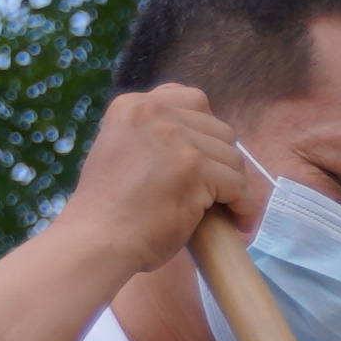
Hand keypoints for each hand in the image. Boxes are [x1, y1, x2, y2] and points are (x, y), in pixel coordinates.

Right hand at [54, 77, 263, 288]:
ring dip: (235, 186)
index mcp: (132, 105)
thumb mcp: (122, 151)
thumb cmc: (108, 211)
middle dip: (223, 161)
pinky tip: (239, 222)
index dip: (207, 131)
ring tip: (230, 210)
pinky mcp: (194, 167)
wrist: (96, 240)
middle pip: (218, 128)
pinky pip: (238, 185)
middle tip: (222, 190)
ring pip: (232, 157)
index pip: (192, 100)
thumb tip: (199, 140)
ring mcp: (174, 137)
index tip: (208, 158)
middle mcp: (152, 111)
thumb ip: (151, 137)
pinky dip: (244, 206)